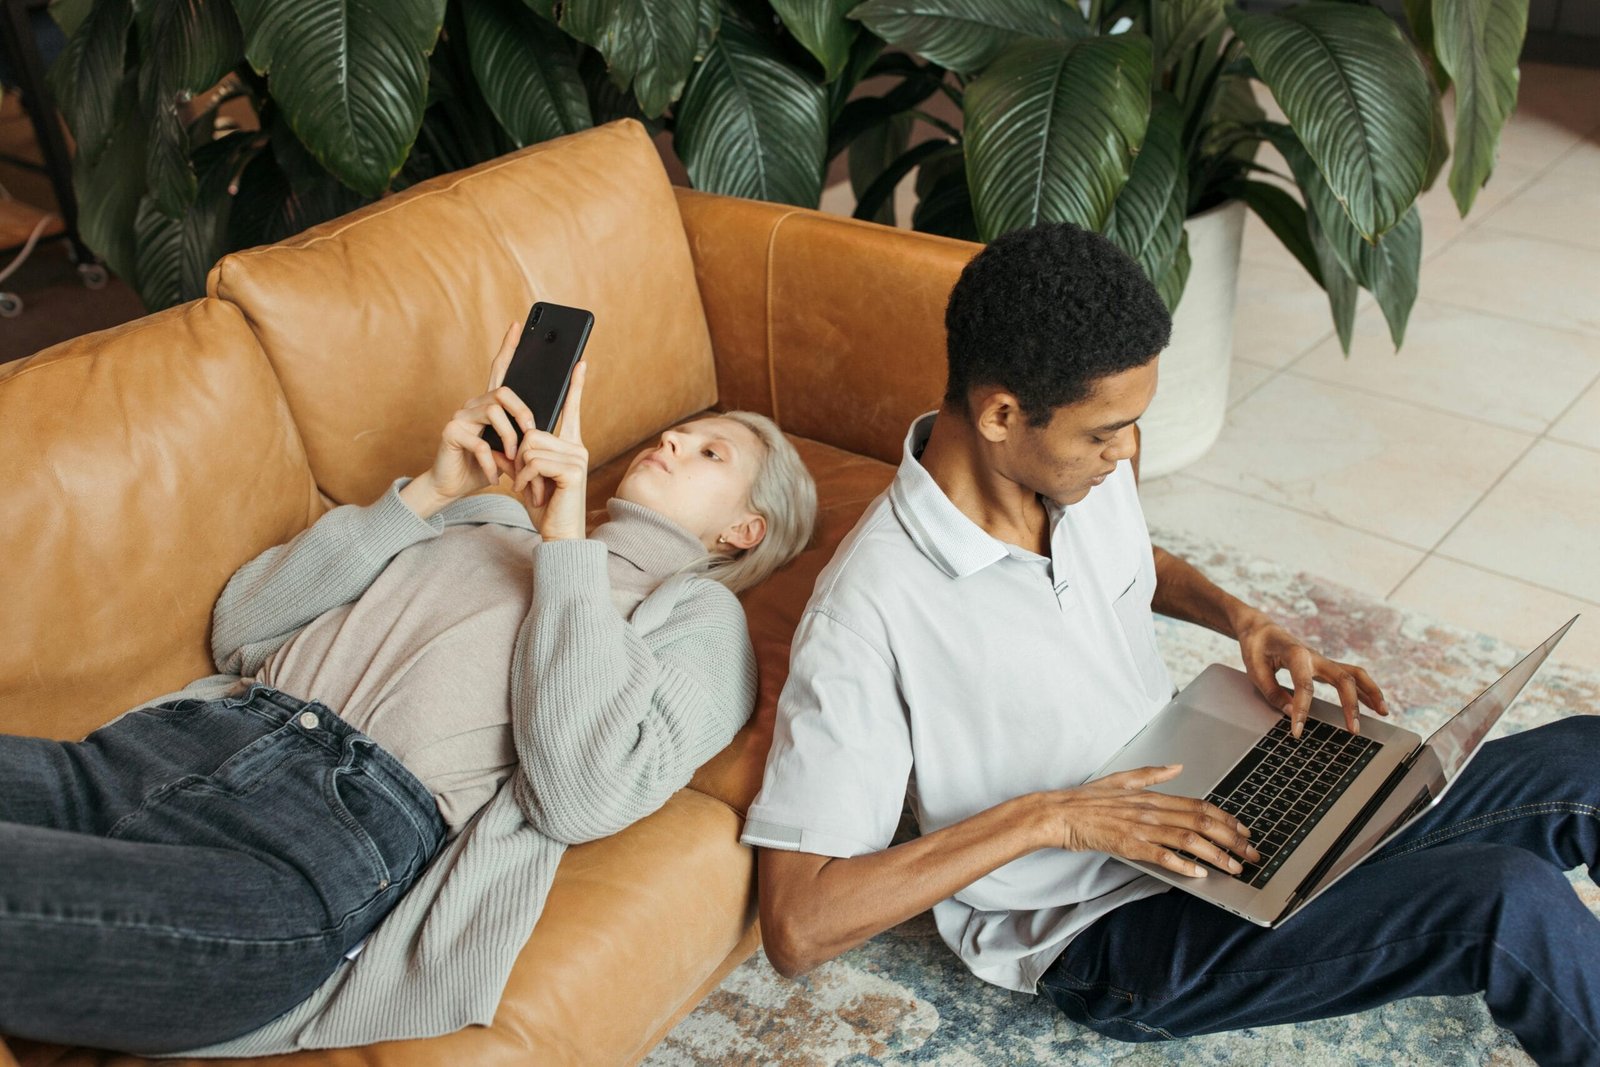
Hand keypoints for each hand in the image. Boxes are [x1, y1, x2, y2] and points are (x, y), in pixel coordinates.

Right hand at [402, 320, 535, 517]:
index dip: (508, 347)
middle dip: (523, 413)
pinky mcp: (451, 432)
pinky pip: (480, 442)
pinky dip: (492, 463)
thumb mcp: (509, 450)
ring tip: (513, 460)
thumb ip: (521, 435)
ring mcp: (460, 416)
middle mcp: (473, 404)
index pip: (500, 369)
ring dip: (510, 439)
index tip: (519, 325)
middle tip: (532, 434)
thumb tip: (542, 429)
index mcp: (489, 405)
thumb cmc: (483, 467)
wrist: (453, 487)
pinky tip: (494, 475)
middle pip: (504, 392)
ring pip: (494, 412)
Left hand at [511, 362, 588, 539]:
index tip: (580, 362)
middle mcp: (577, 447)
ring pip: (531, 445)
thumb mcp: (526, 476)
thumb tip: (504, 439)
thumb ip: (518, 455)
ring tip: (529, 489)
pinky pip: (535, 460)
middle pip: (533, 431)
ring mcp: (578, 457)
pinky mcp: (573, 470)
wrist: (558, 534)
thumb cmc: (545, 508)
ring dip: (521, 470)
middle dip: (519, 456)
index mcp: (569, 445)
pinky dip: (525, 478)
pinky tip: (532, 493)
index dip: (576, 386)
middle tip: (523, 480)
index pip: (571, 409)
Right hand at [1045, 765, 1258, 877]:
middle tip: (1251, 853)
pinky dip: (1183, 865)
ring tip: (1234, 867)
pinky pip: (1161, 856)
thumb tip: (1177, 767)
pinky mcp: (1128, 845)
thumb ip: (1152, 775)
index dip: (1226, 818)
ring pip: (1188, 839)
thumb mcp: (1121, 780)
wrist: (1058, 813)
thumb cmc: (1086, 800)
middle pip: (1201, 822)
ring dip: (1216, 855)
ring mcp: (1141, 828)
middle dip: (1232, 839)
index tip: (1244, 830)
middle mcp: (1151, 810)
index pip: (1199, 805)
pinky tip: (1198, 874)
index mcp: (1151, 796)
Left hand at [1236, 612, 1388, 737]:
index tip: (1297, 732)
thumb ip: (1272, 692)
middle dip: (1351, 704)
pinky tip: (1375, 705)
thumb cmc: (1256, 647)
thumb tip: (1292, 713)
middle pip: (1342, 678)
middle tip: (1354, 730)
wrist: (1260, 629)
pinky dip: (1365, 690)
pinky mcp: (1324, 667)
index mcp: (1295, 654)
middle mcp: (1315, 656)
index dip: (1302, 710)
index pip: (1304, 685)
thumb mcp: (1254, 669)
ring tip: (1383, 713)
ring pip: (1354, 674)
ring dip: (1370, 692)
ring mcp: (1322, 661)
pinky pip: (1351, 677)